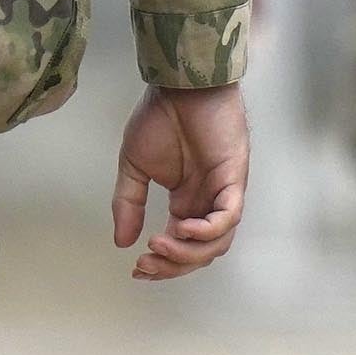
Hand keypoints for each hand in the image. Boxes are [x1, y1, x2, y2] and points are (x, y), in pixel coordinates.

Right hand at [113, 85, 249, 280]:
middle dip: (173, 266)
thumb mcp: (135, 167)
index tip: (137, 269)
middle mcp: (208, 202)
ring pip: (218, 241)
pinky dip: (208, 229)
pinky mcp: (234, 177)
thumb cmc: (161, 118)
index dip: (163, 265)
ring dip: (188, 252)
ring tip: (159, 243)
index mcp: (187, 202)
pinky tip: (183, 227)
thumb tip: (121, 242)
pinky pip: (229, 215)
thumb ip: (128, 204)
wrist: (178, 86)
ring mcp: (223, 191)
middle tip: (147, 263)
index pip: (182, 247)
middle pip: (201, 253)